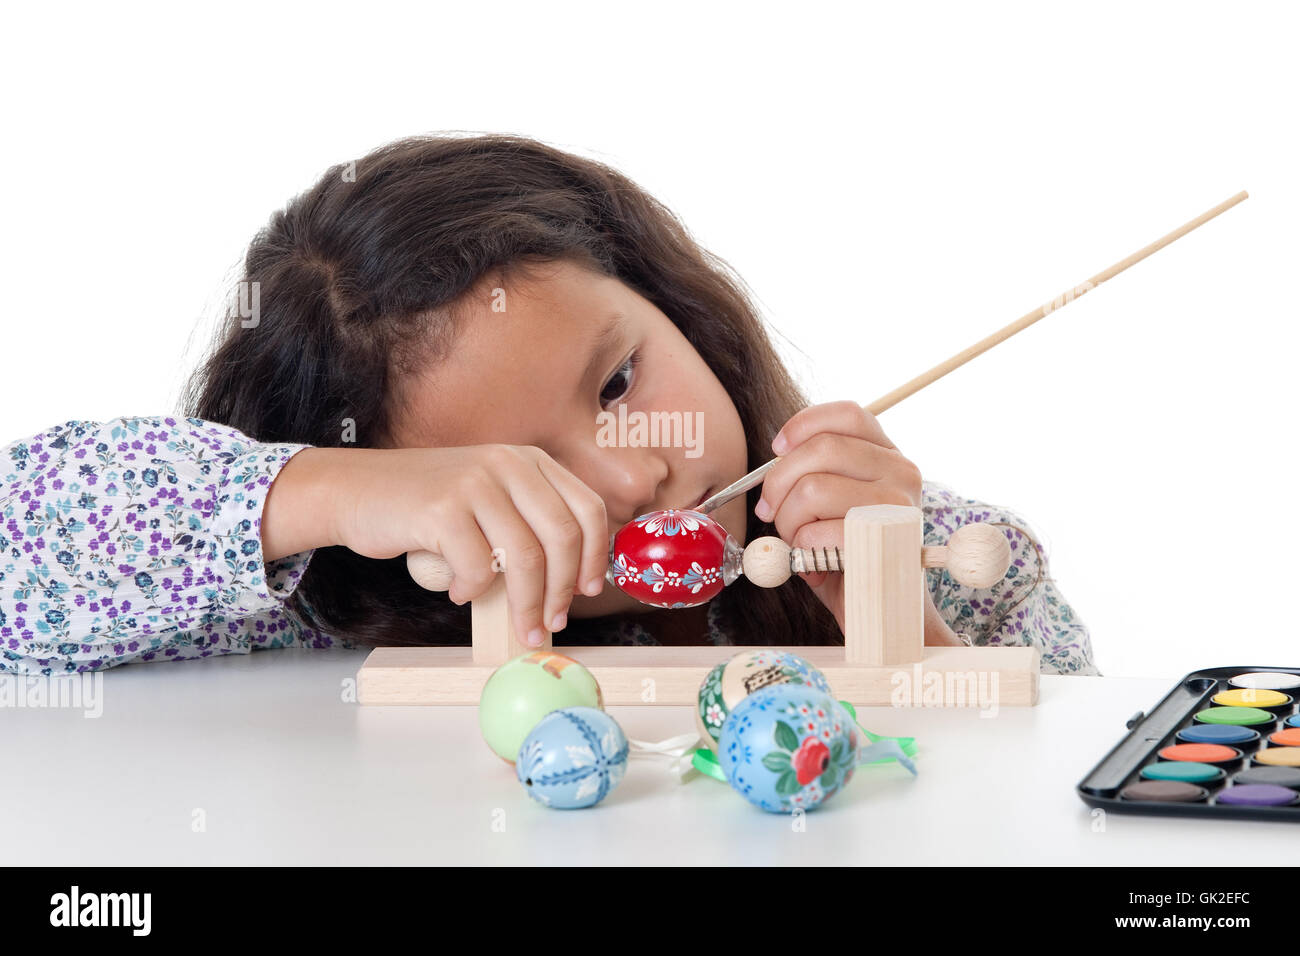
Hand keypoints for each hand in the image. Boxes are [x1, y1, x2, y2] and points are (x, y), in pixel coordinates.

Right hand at [261, 444, 608, 646]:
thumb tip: (570, 585)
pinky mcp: (443, 507)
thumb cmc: (426, 506)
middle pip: (563, 536)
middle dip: (562, 591)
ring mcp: (475, 482)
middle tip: (549, 624)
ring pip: (526, 558)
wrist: (355, 490)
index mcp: (528, 460)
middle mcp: (508, 463)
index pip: (586, 508)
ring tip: (519, 628)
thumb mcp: (488, 498)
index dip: (594, 556)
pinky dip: (474, 591)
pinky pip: (479, 567)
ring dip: (526, 605)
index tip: (587, 592)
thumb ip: (526, 522)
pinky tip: (461, 592)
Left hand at [754, 401, 922, 634]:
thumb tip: (775, 460)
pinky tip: (815, 565)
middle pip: (821, 448)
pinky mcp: (886, 543)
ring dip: (789, 522)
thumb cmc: (849, 558)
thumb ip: (814, 474)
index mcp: (888, 457)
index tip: (776, 450)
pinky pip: (818, 532)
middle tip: (771, 513)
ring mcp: (899, 506)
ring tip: (799, 545)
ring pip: (813, 489)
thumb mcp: (833, 505)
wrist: (884, 615)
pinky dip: (802, 551)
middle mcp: (902, 472)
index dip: (803, 425)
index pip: (848, 414)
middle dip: (779, 482)